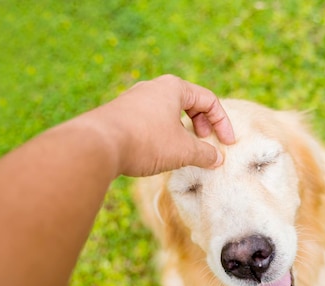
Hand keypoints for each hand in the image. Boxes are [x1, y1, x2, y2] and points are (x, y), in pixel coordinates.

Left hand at [81, 74, 235, 176]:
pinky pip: (150, 121)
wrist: (97, 145)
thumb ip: (205, 154)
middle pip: (188, 102)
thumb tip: (218, 159)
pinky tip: (158, 153)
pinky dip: (162, 134)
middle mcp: (153, 88)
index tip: (227, 144)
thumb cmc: (145, 141)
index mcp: (173, 88)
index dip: (223, 123)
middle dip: (202, 124)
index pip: (208, 100)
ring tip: (183, 149)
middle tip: (205, 141)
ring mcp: (134, 100)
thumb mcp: (183, 150)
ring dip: (181, 130)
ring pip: (167, 112)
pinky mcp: (120, 115)